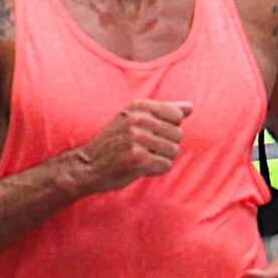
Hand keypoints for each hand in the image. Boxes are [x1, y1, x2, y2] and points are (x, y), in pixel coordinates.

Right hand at [72, 99, 186, 194]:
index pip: (176, 116)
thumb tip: (191, 107)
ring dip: (161, 159)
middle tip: (145, 151)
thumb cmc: (114, 144)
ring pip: (173, 151)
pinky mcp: (137, 158)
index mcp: (137, 107)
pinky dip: (156, 170)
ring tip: (143, 159)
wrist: (86, 166)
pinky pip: (165, 165)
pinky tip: (140, 168)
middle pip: (177, 135)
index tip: (150, 135)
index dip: (168, 129)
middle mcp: (137, 119)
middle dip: (166, 146)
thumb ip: (163, 112)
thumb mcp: (133, 120)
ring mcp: (137, 138)